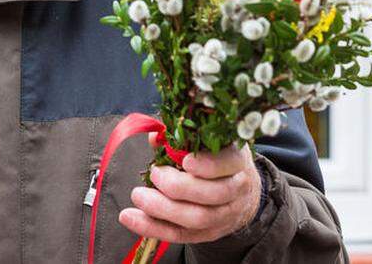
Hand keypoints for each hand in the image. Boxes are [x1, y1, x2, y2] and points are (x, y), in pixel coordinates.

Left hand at [119, 142, 261, 243]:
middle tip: (154, 174)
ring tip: (138, 195)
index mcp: (236, 161)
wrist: (241, 192)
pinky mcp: (209, 233)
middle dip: (178, 186)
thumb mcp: (207, 141)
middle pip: (212, 194)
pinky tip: (131, 218)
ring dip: (163, 209)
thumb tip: (155, 137)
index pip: (227, 164)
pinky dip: (153, 228)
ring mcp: (225, 215)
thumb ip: (180, 136)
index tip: (185, 160)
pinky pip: (180, 235)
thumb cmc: (216, 159)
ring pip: (197, 218)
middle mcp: (236, 190)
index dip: (208, 165)